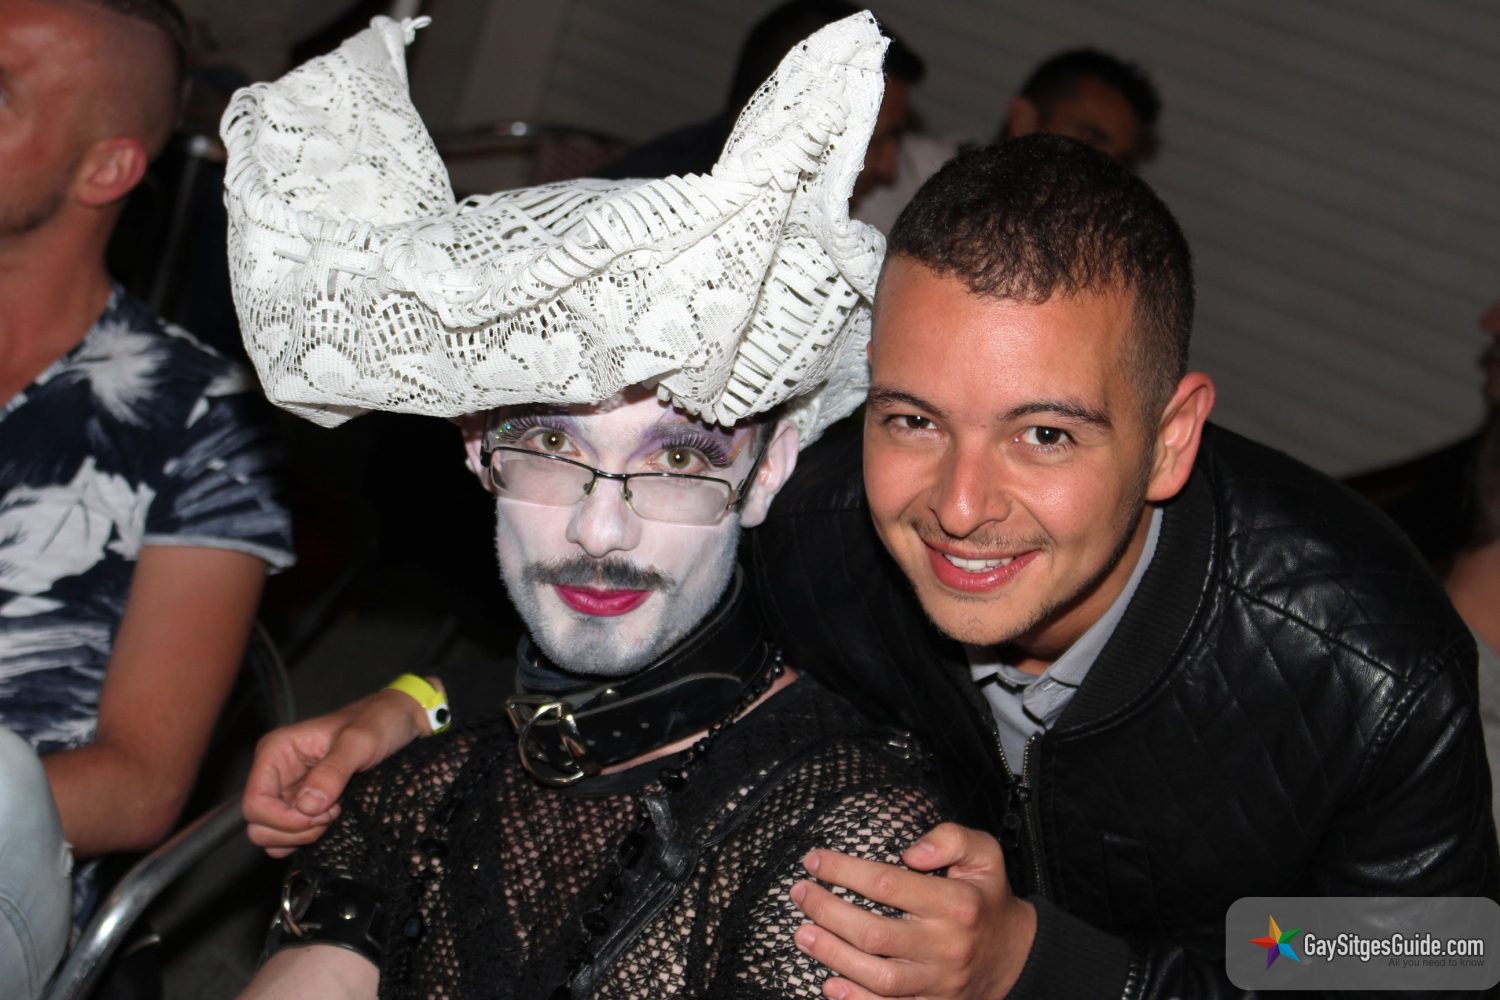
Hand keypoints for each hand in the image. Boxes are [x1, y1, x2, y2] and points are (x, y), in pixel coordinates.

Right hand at [242, 685, 433, 856]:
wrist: (400, 722)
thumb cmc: (379, 721)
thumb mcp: (361, 741)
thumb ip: (334, 770)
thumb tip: (306, 806)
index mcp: (276, 752)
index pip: (254, 804)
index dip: (282, 820)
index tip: (321, 814)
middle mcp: (276, 773)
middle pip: (258, 825)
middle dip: (293, 830)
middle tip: (331, 813)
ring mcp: (289, 791)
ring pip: (271, 835)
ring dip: (301, 836)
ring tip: (335, 813)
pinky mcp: (304, 804)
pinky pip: (291, 835)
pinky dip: (308, 837)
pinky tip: (335, 818)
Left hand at [790, 822, 1035, 999]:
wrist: (1015, 955)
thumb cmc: (987, 898)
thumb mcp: (984, 854)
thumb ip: (951, 839)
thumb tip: (911, 852)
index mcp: (956, 903)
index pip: (888, 884)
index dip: (845, 871)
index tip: (815, 860)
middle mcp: (946, 946)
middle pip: (875, 934)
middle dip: (828, 912)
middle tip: (801, 894)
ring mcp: (939, 982)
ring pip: (878, 977)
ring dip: (833, 956)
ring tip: (803, 934)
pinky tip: (830, 985)